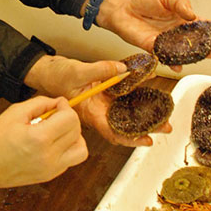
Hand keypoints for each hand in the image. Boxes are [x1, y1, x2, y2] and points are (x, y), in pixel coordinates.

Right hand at [0, 95, 86, 189]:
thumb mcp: (15, 112)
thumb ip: (41, 103)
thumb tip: (58, 102)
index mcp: (39, 138)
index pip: (70, 119)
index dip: (65, 107)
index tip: (56, 105)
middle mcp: (49, 156)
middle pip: (78, 132)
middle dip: (69, 119)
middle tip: (54, 116)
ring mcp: (51, 169)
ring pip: (81, 150)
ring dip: (74, 137)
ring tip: (57, 131)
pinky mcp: (50, 176)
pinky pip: (71, 160)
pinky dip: (67, 149)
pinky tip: (52, 143)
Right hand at [24, 54, 167, 146]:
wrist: (45, 71)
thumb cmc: (54, 76)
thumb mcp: (77, 71)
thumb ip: (101, 70)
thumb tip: (123, 69)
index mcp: (90, 113)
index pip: (112, 132)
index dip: (130, 139)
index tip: (147, 140)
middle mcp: (98, 111)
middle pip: (124, 124)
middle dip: (146, 127)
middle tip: (165, 126)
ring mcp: (101, 102)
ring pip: (126, 110)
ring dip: (144, 111)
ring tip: (163, 110)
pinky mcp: (103, 92)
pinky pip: (122, 94)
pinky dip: (135, 91)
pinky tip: (147, 85)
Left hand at [95, 0, 210, 66]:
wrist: (123, 9)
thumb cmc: (145, 1)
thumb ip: (180, 3)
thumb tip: (191, 14)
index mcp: (186, 19)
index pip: (207, 25)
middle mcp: (180, 33)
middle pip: (202, 40)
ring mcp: (169, 42)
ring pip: (188, 50)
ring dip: (199, 53)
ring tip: (210, 53)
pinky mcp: (155, 48)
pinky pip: (167, 57)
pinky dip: (173, 62)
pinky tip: (180, 65)